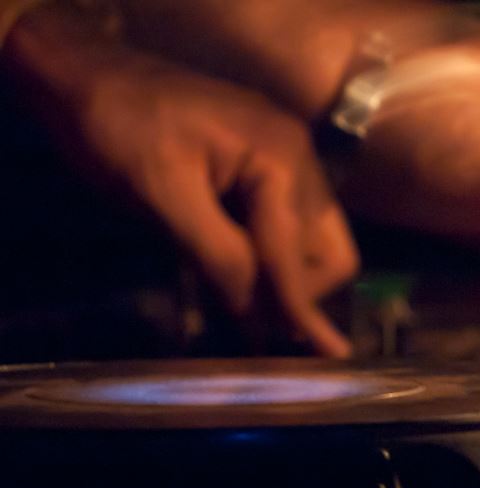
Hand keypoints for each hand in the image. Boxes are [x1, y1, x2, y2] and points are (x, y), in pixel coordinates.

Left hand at [3, 7, 358, 355]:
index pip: (295, 252)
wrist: (88, 73)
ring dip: (285, 276)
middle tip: (265, 326)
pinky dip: (270, 254)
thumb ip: (219, 255)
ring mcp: (289, 159)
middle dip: (303, 291)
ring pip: (313, 241)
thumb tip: (260, 319)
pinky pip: (288, 224)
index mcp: (281, 158)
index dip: (300, 309)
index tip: (325, 359)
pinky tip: (240, 269)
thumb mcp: (163, 195)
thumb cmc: (119, 129)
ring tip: (247, 302)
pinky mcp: (270, 166)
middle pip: (328, 249)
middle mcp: (300, 158)